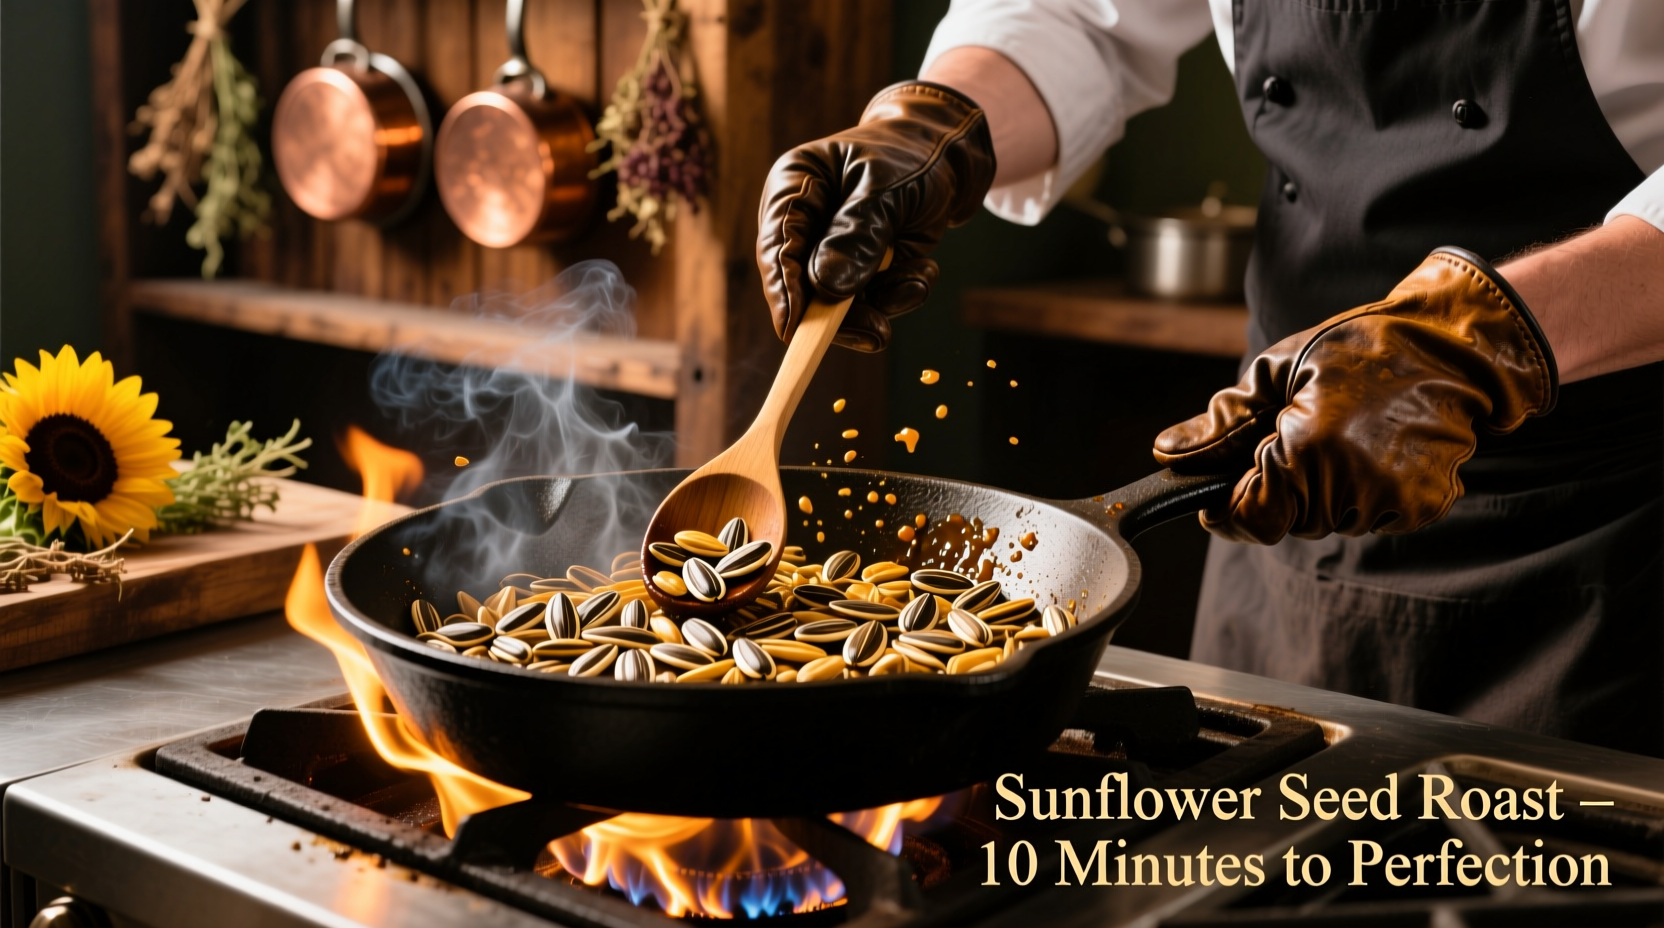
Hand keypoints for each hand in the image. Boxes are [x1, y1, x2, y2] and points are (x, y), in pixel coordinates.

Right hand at [756, 81, 995, 351]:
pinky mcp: (861, 272)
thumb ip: (857, 234)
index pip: (777, 245)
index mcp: (794, 188)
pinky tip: (923, 270)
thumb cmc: (912, 156)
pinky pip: (871, 303)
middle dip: (842, 313)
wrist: (951, 157)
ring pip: (839, 304)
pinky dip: (899, 295)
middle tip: (877, 333)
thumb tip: (827, 288)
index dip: (783, 289)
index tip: (793, 327)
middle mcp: (806, 226)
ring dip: (882, 304)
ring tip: (919, 280)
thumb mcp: (885, 188)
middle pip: (802, 286)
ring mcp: (832, 253)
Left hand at [1153, 248, 1557, 543]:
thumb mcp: (1276, 370)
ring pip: (1328, 521)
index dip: (1228, 510)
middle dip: (1278, 488)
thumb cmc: (1357, 348)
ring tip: (1341, 434)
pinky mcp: (1423, 506)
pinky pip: (1369, 517)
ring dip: (1321, 491)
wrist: (1451, 346)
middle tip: (1299, 435)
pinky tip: (1372, 448)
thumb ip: (1221, 423)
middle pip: (1286, 522)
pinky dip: (1361, 492)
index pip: (1251, 519)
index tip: (1222, 493)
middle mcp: (1353, 483)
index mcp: (1310, 448)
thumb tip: (1167, 454)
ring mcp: (1394, 500)